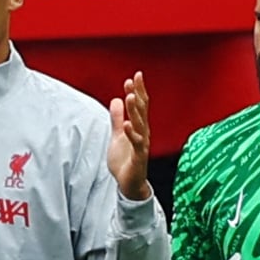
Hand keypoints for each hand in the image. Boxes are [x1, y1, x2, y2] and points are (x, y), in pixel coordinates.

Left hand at [106, 70, 150, 196]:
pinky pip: (137, 143)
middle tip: (133, 80)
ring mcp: (142, 144)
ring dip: (135, 110)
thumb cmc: (125, 160)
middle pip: (142, 111)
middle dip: (138, 94)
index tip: (135, 75)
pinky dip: (132, 133)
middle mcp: (143, 133)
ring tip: (130, 96)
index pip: (140, 105)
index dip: (138, 90)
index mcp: (139, 127)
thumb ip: (117, 119)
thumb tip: (116, 100)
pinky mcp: (139, 156)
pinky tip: (127, 125)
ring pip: (140, 124)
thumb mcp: (117, 135)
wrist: (129, 184)